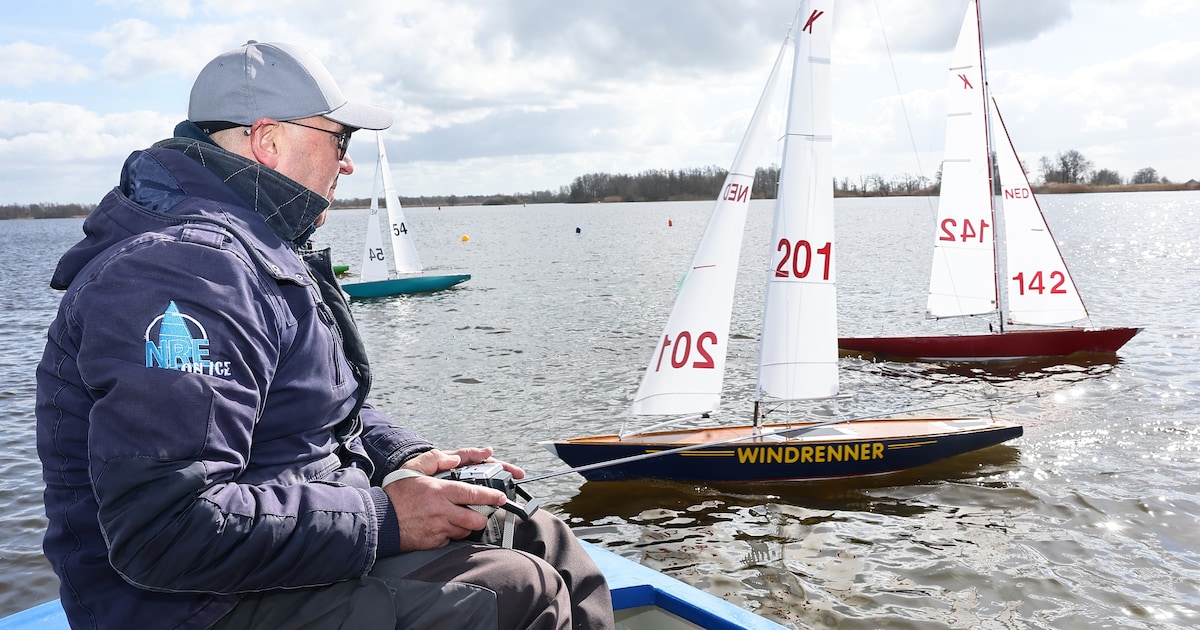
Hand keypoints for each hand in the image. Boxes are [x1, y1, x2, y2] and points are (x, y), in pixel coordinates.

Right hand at [384, 447, 521, 550]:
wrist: (378, 521)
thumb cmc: (395, 494)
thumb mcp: (413, 468)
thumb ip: (435, 459)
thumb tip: (454, 459)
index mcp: (439, 492)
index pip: (474, 493)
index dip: (491, 496)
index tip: (501, 497)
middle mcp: (441, 512)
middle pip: (475, 518)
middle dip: (483, 516)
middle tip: (481, 511)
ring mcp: (438, 529)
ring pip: (465, 530)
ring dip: (466, 525)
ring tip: (457, 516)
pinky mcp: (433, 542)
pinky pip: (451, 539)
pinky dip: (451, 534)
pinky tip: (442, 526)